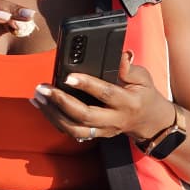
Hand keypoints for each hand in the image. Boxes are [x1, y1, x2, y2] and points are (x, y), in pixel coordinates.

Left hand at [32, 51, 174, 143]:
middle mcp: (115, 119)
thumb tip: (120, 56)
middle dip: (61, 102)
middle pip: (84, 115)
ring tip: (39, 97)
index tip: (68, 76)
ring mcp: (104, 130)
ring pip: (74, 128)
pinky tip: (42, 107)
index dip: (86, 85)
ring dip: (53, 114)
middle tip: (44, 89)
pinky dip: (54, 120)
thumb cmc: (144, 96)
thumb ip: (129, 68)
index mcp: (128, 103)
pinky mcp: (95, 134)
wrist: (150, 122)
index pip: (105, 94)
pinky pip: (71, 131)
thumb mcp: (144, 78)